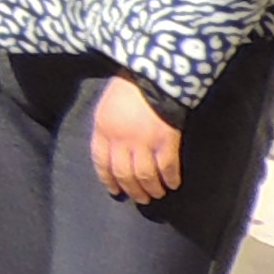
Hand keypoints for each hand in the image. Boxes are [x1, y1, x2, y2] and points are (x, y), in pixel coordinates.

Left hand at [90, 73, 185, 204]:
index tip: (114, 190)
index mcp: (103, 129)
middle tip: (139, 198)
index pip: (101, 162)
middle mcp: (120, 140)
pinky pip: (167, 168)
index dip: (107, 179)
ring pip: (144, 176)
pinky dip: (170, 179)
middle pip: (123, 173)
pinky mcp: (165, 142)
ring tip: (155, 194)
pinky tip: (173, 185)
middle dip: (131, 189)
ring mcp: (143, 142)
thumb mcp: (106, 107)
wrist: (152, 75)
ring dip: (150, 189)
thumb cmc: (127, 88)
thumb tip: (113, 152)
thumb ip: (108, 129)